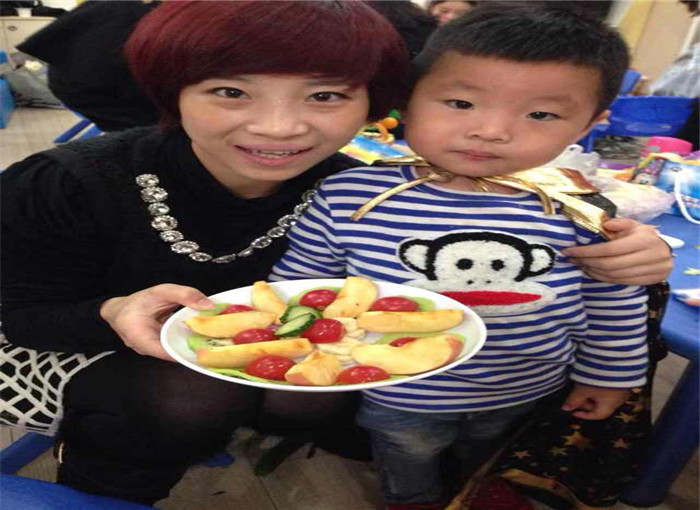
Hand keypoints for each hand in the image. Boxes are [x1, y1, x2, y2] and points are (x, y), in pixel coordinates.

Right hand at [100, 284, 214, 360]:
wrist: (120, 310)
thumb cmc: (137, 302)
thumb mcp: (160, 292)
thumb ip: (184, 295)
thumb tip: (209, 305)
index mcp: (141, 338)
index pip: (168, 351)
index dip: (189, 351)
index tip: (208, 347)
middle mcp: (148, 350)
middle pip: (176, 353)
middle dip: (197, 349)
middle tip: (221, 343)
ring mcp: (155, 351)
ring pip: (178, 351)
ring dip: (196, 346)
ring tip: (218, 341)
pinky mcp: (161, 348)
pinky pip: (177, 347)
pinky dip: (190, 341)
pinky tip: (206, 337)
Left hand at [561, 383, 630, 419]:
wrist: (614, 360)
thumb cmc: (597, 379)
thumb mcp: (583, 389)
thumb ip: (574, 400)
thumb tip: (565, 409)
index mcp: (611, 405)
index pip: (598, 415)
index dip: (585, 415)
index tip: (574, 412)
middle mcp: (619, 399)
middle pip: (601, 406)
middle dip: (586, 403)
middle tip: (575, 396)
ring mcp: (621, 389)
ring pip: (604, 397)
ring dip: (591, 394)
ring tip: (581, 387)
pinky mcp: (621, 380)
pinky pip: (607, 389)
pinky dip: (597, 388)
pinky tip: (590, 381)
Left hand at [562, 218, 672, 284]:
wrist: (664, 252)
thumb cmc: (644, 236)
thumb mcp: (634, 225)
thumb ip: (620, 223)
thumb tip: (606, 224)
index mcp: (644, 240)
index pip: (610, 249)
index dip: (587, 251)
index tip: (569, 251)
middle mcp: (651, 256)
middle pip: (610, 264)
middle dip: (587, 262)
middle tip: (573, 259)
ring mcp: (652, 270)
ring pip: (614, 275)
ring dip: (593, 271)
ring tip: (580, 264)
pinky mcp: (650, 281)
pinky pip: (620, 282)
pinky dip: (603, 278)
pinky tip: (592, 272)